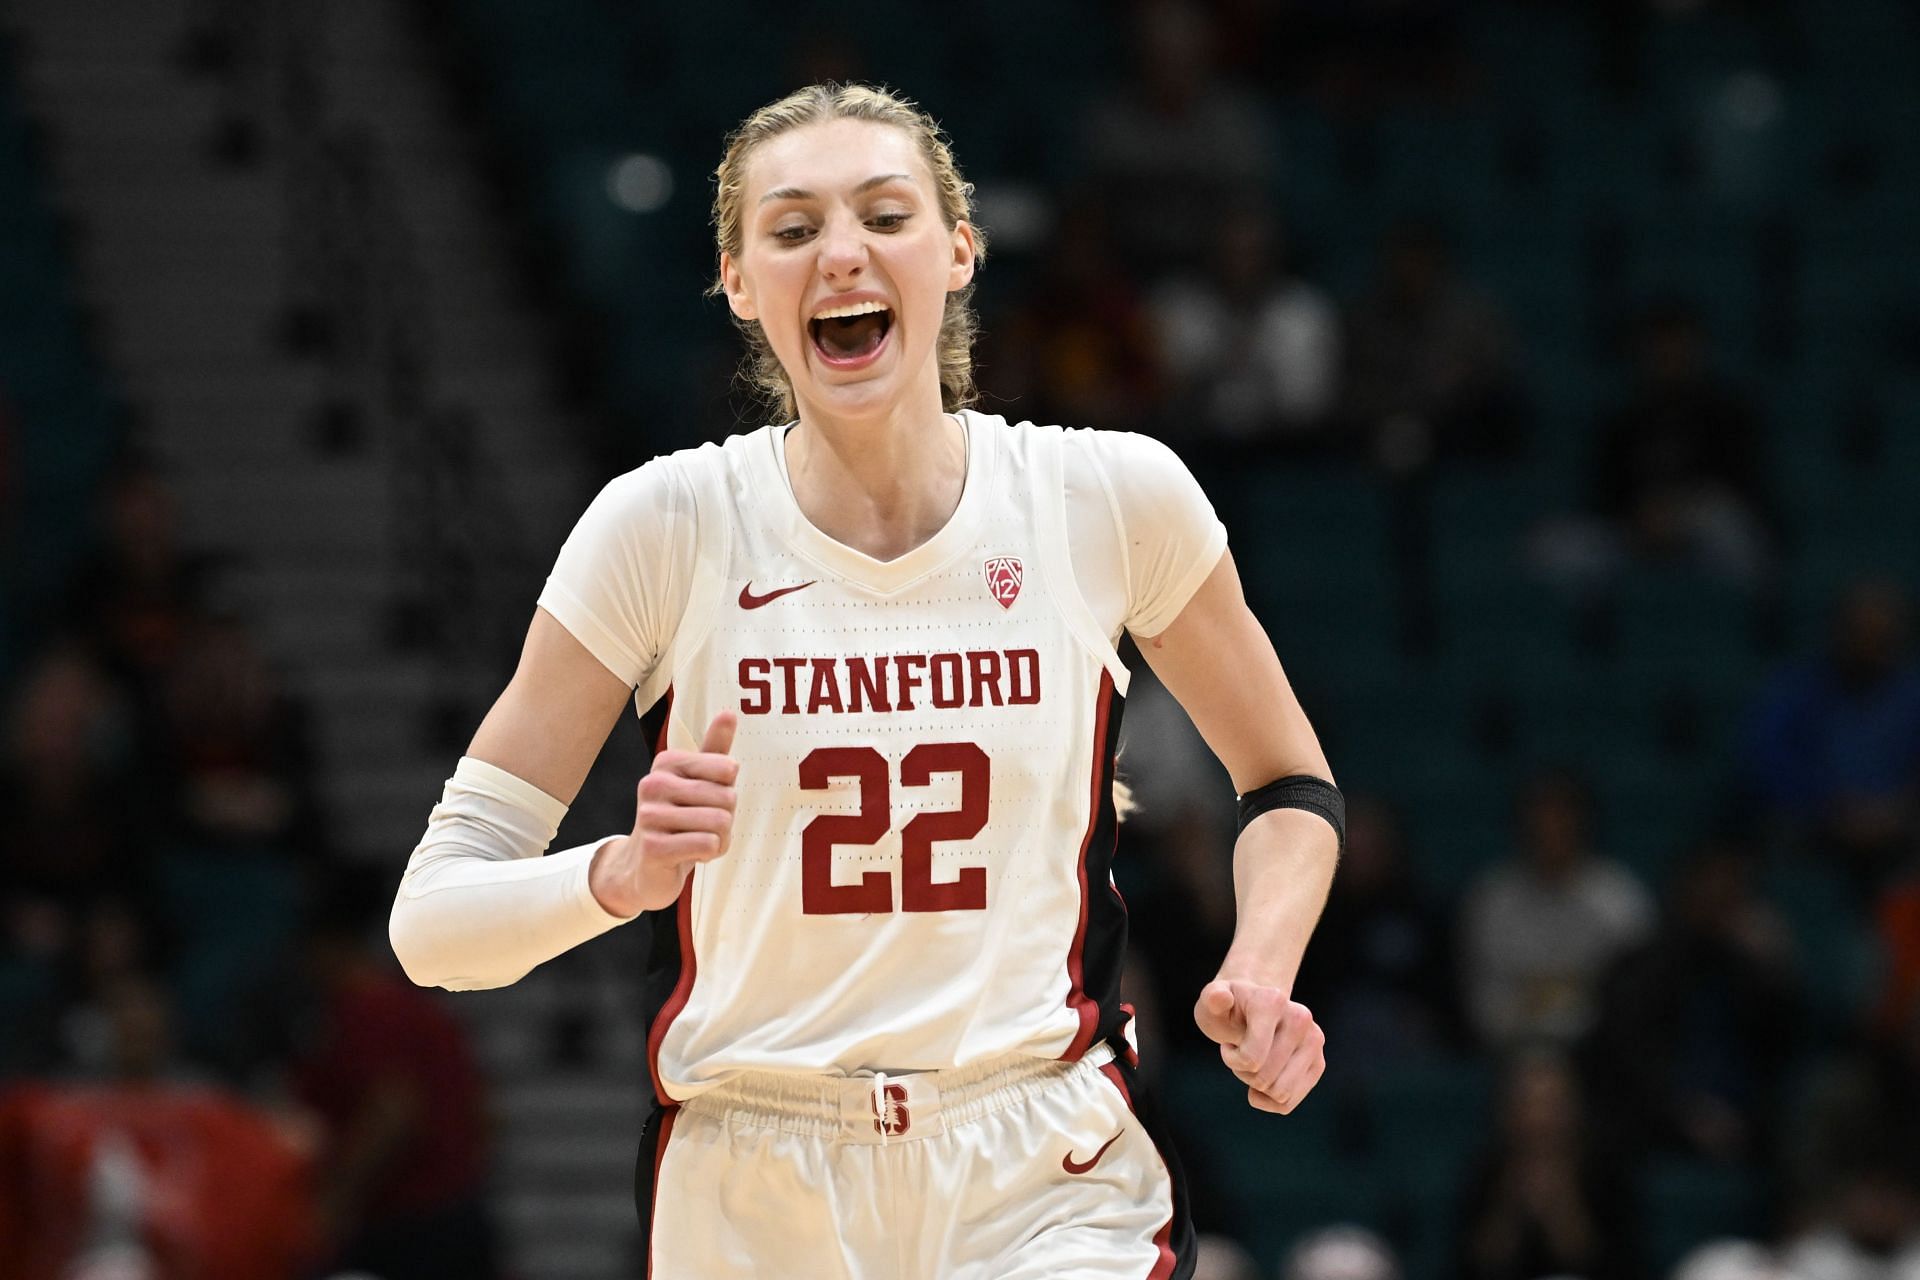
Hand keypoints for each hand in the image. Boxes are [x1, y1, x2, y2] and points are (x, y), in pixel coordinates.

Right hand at [589, 711, 738, 916]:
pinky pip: (707, 844)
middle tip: (703, 826)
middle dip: (726, 818)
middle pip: (727, 797)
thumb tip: (729, 712)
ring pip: (720, 822)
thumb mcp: (698, 781)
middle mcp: (654, 784)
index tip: (708, 800)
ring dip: (720, 838)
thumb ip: (714, 750)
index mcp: (667, 762)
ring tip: (697, 840)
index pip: (727, 769)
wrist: (645, 866)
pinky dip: (709, 853)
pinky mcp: (654, 847)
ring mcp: (650, 816)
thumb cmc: (678, 819)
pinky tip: (691, 854)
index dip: (728, 791)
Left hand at [1193, 978, 1325, 1113]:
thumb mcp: (1211, 1001)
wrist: (1250, 1011)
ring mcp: (1314, 1041)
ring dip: (1258, 1086)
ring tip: (1255, 1061)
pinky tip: (1264, 1078)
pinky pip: (1288, 1103)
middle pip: (1265, 1079)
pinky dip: (1269, 1100)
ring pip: (1280, 1094)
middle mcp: (1301, 1018)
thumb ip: (1212, 998)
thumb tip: (1221, 998)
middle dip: (1244, 1073)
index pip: (1252, 1059)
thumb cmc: (1228, 1010)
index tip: (1229, 1043)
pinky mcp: (1318, 1063)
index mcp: (1274, 1001)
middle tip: (1242, 1052)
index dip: (1232, 1060)